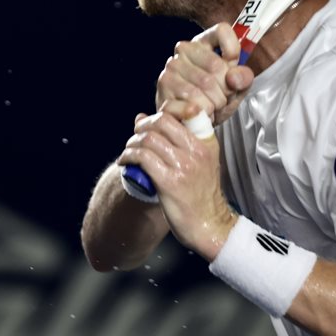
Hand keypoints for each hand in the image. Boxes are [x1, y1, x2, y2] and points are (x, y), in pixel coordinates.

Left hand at [118, 110, 235, 259]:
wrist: (209, 224)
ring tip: (129, 152)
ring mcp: (183, 166)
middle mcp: (196, 150)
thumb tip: (142, 117)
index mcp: (206, 142)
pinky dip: (129, 157)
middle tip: (135, 136)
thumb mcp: (199, 161)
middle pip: (161, 121)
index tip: (150, 123)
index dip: (161, 112)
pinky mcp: (169, 182)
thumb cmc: (201, 194)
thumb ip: (175, 139)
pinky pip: (142, 158)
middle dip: (142, 126)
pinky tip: (125, 162)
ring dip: (132, 143)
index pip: (184, 110)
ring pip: (148, 139)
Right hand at [155, 24, 252, 125]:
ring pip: (204, 87)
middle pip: (217, 67)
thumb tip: (234, 77)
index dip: (234, 51)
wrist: (191, 124)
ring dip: (214, 104)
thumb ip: (243, 78)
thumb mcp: (236, 88)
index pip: (222, 31)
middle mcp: (183, 50)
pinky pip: (192, 103)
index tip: (232, 68)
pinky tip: (199, 114)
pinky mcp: (163, 90)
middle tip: (221, 98)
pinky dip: (202, 114)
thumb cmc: (213, 100)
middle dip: (225, 90)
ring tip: (210, 107)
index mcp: (202, 42)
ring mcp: (170, 69)